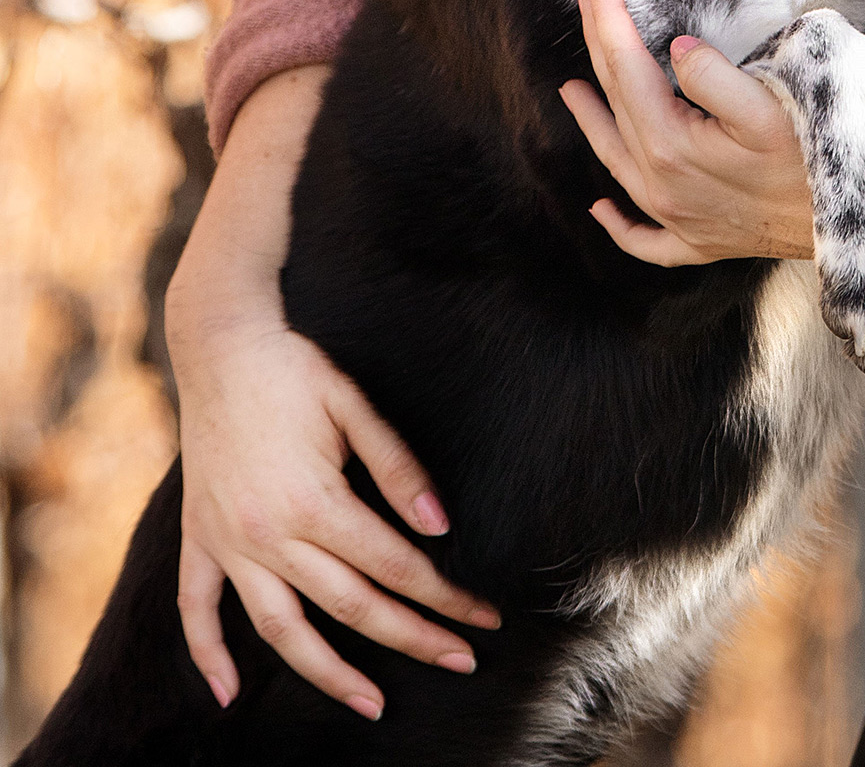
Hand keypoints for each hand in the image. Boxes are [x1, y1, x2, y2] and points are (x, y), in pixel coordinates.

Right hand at [169, 310, 499, 719]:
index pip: (394, 566)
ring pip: (281, 629)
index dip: (444, 596)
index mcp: (314, 500)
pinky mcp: (199, 537)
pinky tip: (230, 696)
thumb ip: (396, 466)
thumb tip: (438, 524)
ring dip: (327, 675)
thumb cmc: (294, 369)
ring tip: (373, 704)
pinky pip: (196, 609)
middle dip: (413, 638)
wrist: (219, 344)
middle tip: (461, 662)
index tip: (483, 618)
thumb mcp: (352, 403)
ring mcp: (229, 542)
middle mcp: (268, 533)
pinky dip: (208, 656)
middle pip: (352, 606)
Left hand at [559, 0, 815, 265]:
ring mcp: (676, 218)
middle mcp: (662, 185)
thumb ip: (715, 77)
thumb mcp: (770, 108)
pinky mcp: (697, 241)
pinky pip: (643, 238)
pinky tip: (601, 209)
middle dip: (599, 44)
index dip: (611, 17)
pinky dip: (618, 224)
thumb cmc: (814, 160)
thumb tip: (677, 52)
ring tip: (570, 88)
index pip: (628, 66)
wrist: (850, 227)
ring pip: (617, 163)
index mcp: (672, 145)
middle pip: (617, 102)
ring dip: (592, 121)